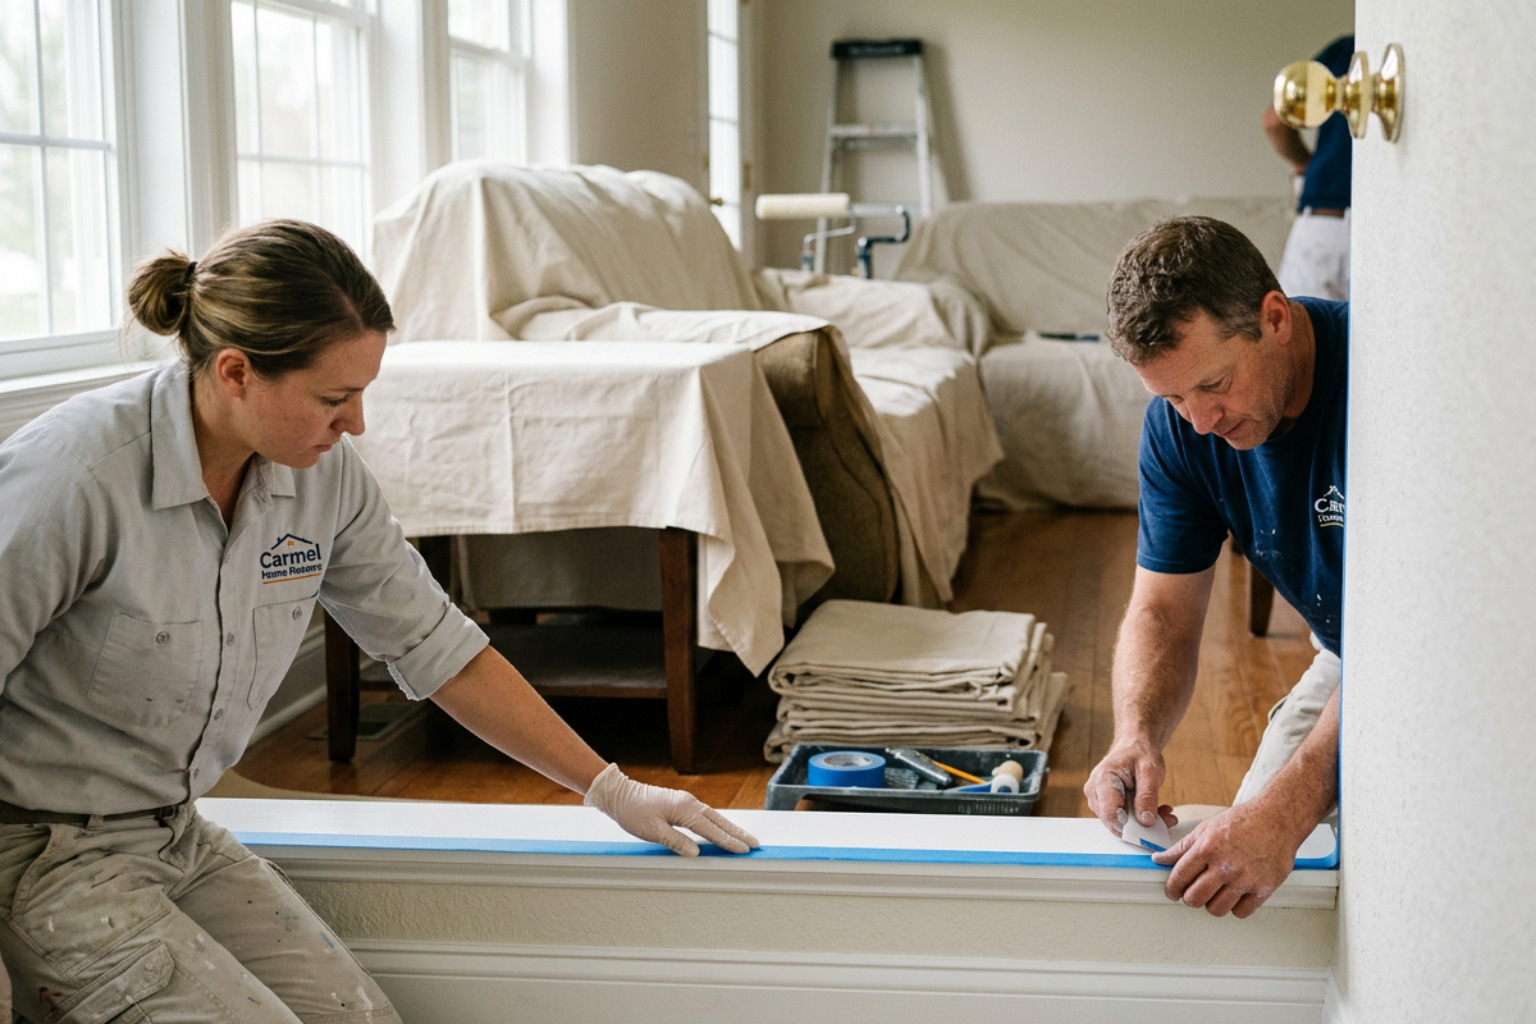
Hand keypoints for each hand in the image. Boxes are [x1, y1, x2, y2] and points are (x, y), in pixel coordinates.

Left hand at [583, 763, 760, 856]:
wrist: (620, 794)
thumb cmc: (633, 812)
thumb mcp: (652, 831)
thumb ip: (676, 842)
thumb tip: (697, 853)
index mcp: (684, 810)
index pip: (712, 830)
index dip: (729, 842)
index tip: (745, 850)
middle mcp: (690, 803)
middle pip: (719, 821)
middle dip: (737, 833)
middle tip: (755, 844)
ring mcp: (686, 802)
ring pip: (714, 817)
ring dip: (729, 828)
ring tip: (744, 839)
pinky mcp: (681, 803)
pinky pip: (705, 815)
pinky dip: (717, 823)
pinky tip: (721, 829)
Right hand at [1084, 741, 1175, 836]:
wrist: (1133, 747)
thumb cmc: (1139, 754)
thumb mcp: (1150, 771)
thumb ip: (1147, 795)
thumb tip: (1146, 821)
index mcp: (1103, 779)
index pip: (1110, 814)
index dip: (1130, 826)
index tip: (1152, 827)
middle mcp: (1095, 792)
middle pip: (1114, 822)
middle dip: (1142, 826)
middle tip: (1167, 818)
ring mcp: (1098, 801)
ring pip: (1120, 825)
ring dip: (1143, 824)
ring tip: (1163, 811)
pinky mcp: (1105, 807)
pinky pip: (1122, 822)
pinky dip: (1141, 821)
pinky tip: (1156, 812)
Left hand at [1151, 800, 1306, 917]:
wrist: (1277, 818)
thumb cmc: (1244, 821)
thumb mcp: (1206, 828)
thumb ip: (1182, 847)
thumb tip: (1161, 859)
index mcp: (1208, 848)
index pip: (1179, 877)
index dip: (1171, 888)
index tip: (1172, 891)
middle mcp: (1226, 865)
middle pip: (1195, 898)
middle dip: (1189, 898)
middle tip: (1192, 893)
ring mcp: (1245, 878)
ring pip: (1217, 909)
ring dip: (1212, 904)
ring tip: (1215, 893)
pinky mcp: (1264, 888)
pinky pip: (1241, 912)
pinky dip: (1235, 907)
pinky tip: (1234, 894)